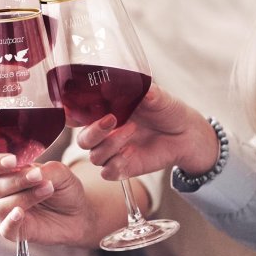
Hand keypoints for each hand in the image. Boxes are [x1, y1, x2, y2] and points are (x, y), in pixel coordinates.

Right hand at [0, 155, 98, 245]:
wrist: (78, 213)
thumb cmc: (64, 189)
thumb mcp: (60, 172)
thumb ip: (43, 170)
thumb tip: (30, 173)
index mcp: (8, 173)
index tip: (12, 161)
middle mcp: (3, 193)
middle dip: (18, 180)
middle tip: (39, 176)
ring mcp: (8, 212)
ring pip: (1, 205)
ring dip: (24, 197)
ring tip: (47, 189)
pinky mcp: (16, 231)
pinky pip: (5, 228)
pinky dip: (11, 220)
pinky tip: (20, 213)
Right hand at [77, 83, 218, 180]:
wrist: (187, 133)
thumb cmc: (167, 110)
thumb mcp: (156, 96)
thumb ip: (137, 91)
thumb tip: (115, 83)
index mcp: (106, 112)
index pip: (77, 115)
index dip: (68, 115)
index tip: (70, 111)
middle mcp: (106, 133)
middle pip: (82, 139)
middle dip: (93, 131)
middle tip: (112, 120)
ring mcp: (114, 151)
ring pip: (94, 156)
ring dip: (111, 144)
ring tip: (132, 130)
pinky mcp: (124, 167)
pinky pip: (108, 172)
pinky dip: (117, 163)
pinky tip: (132, 152)